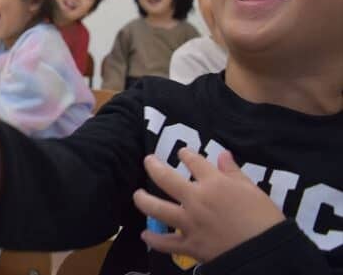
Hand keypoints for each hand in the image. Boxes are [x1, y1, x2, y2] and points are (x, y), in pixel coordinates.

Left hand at [133, 148, 283, 262]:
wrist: (267, 253)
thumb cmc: (264, 219)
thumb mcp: (253, 190)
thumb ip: (234, 172)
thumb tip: (223, 154)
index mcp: (214, 183)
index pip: (194, 162)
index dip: (186, 155)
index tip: (182, 153)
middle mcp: (196, 199)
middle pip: (166, 179)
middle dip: (154, 167)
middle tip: (148, 161)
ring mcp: (189, 222)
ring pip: (157, 209)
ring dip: (144, 200)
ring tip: (138, 195)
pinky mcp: (189, 245)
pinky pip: (166, 243)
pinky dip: (153, 240)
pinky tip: (145, 235)